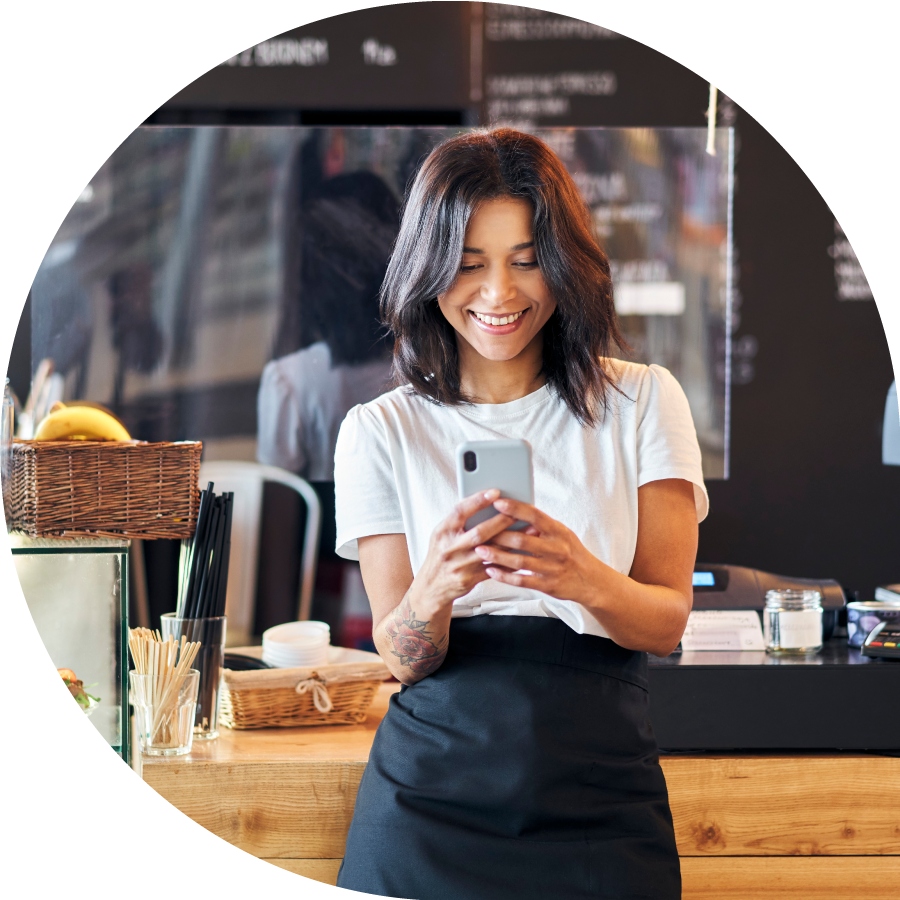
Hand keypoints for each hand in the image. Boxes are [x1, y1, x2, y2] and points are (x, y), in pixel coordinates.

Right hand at [410, 489, 516, 611]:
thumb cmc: (441, 554)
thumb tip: (485, 501)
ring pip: (490, 551)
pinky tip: (522, 552)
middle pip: (479, 533)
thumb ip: (459, 521)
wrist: (432, 587)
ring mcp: (459, 565)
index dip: (477, 501)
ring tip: (529, 531)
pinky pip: (493, 569)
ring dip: (511, 541)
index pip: (460, 511)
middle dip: (501, 521)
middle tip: (519, 513)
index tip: (495, 492)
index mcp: (442, 532)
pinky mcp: (468, 580)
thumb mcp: (442, 534)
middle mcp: (449, 548)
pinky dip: (508, 561)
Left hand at [472, 497, 605, 604]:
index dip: (516, 508)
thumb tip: (515, 509)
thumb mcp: (562, 534)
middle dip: (498, 535)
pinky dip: (504, 576)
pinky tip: (491, 570)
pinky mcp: (548, 585)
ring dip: (497, 555)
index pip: (535, 516)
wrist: (591, 581)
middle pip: (523, 540)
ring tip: (480, 550)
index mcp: (559, 532)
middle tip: (479, 531)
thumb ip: (542, 526)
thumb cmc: (572, 553)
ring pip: (519, 561)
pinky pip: (522, 580)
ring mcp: (552, 568)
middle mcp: (557, 549)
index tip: (498, 502)